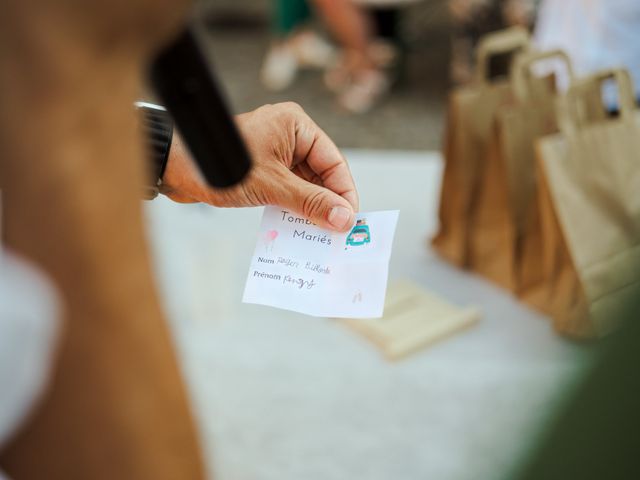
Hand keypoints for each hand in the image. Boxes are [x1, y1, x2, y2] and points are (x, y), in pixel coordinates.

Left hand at [161, 102, 358, 231]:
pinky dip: (294, 207)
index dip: (344, 193)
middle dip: (328, 203)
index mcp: (296, 126)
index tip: (349, 221)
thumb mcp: (272, 187)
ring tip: (320, 235)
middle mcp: (290, 135)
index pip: (334, 162)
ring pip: (305, 184)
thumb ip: (310, 203)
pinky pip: (288, 188)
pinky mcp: (264, 168)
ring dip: (311, 208)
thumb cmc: (222, 167)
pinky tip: (299, 227)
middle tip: (337, 233)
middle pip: (322, 174)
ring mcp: (276, 151)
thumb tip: (344, 220)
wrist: (175, 169)